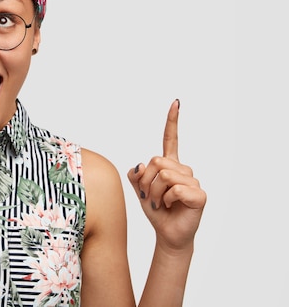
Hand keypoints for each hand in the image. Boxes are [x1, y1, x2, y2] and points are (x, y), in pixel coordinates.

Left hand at [127, 100, 205, 250]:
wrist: (167, 233)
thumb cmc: (156, 209)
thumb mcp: (139, 189)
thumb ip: (136, 175)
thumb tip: (141, 165)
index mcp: (169, 164)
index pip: (170, 139)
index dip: (172, 121)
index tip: (175, 102)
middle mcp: (182, 169)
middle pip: (156, 161)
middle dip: (148, 181)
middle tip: (152, 197)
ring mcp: (192, 181)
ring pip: (164, 176)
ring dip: (156, 193)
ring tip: (163, 203)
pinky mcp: (199, 194)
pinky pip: (175, 189)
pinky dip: (168, 200)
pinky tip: (173, 206)